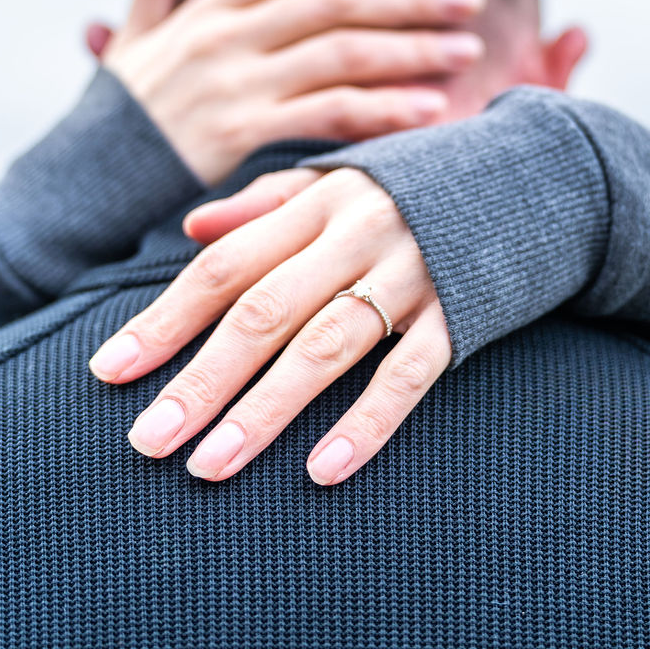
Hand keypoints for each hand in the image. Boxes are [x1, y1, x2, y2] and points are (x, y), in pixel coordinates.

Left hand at [87, 167, 452, 485]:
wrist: (539, 176)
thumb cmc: (421, 186)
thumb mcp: (340, 179)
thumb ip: (266, 203)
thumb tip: (191, 227)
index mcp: (320, 202)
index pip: (226, 263)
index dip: (166, 318)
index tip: (111, 371)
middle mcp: (358, 234)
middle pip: (264, 312)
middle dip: (199, 379)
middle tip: (147, 441)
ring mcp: (413, 276)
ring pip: (325, 348)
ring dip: (263, 411)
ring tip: (209, 466)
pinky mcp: (463, 314)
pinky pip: (408, 375)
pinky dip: (366, 424)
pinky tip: (322, 472)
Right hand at [100, 0, 486, 183]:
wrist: (83, 182)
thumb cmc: (122, 111)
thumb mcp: (135, 36)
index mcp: (210, 5)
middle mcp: (226, 36)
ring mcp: (234, 84)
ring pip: (340, 52)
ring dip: (411, 49)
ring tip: (468, 48)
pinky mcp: (241, 135)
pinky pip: (328, 114)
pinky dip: (384, 108)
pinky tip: (431, 107)